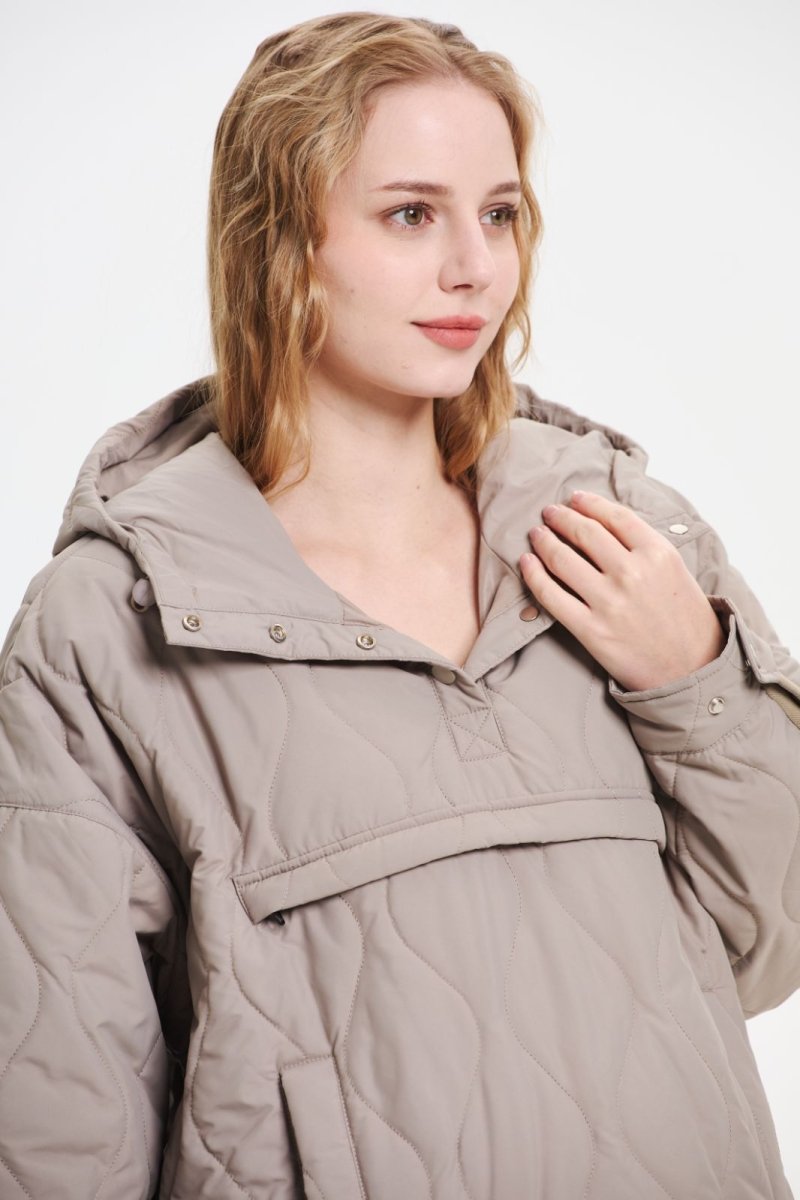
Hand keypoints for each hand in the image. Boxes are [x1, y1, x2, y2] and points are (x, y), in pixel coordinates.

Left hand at [519, 490, 726, 691]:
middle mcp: (631, 573)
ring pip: (562, 559)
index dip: (589, 503)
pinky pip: (551, 596)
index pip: (614, 516)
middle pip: (584, 533)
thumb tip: (605, 524)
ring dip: (543, 541)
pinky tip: (526, 562)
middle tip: (549, 512)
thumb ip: (644, 545)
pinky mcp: (590, 630)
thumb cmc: (685, 619)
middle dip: (561, 517)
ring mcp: (609, 602)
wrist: (693, 669)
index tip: (574, 498)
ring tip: (536, 534)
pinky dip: (533, 574)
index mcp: (657, 553)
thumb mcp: (675, 570)